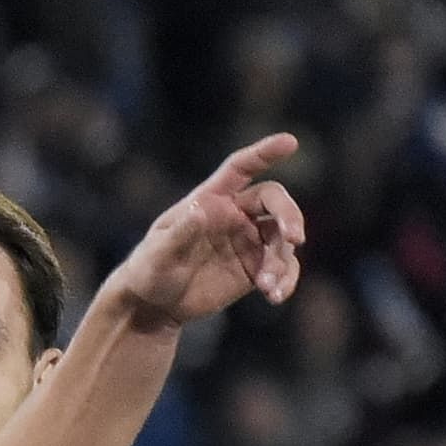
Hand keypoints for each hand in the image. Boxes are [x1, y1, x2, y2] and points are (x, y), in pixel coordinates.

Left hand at [100, 136, 308, 332]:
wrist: (155, 303)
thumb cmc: (151, 269)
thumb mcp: (159, 253)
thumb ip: (180, 232)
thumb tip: (203, 208)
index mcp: (211, 199)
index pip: (241, 168)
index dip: (265, 153)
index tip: (290, 142)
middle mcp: (235, 214)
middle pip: (274, 201)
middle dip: (289, 215)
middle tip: (294, 238)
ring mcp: (249, 240)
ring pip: (282, 240)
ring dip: (282, 262)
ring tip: (268, 287)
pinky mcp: (255, 267)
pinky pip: (282, 267)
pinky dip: (286, 280)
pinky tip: (274, 296)